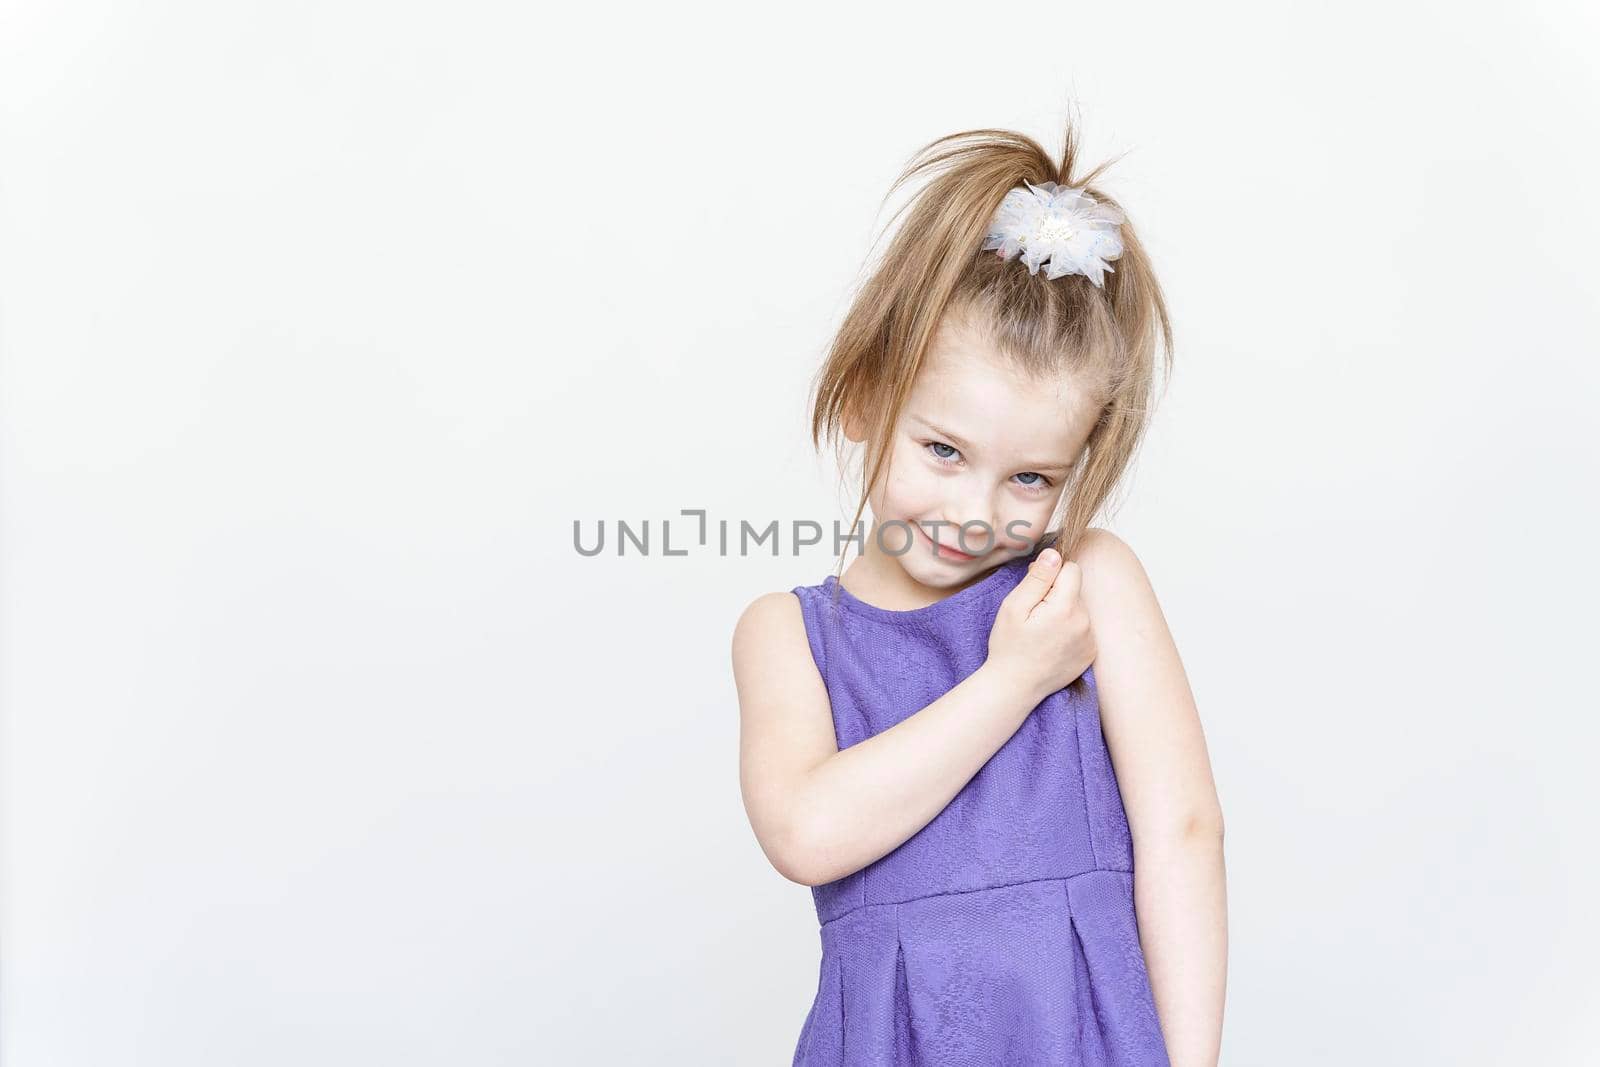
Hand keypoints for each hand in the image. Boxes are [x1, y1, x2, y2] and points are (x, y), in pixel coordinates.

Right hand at [983, 548, 1096, 703]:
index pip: (1071, 569)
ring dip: (1064, 612)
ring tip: (1043, 632)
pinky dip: (1071, 630)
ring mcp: (1091, 639)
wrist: (1015, 686)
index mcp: (1066, 607)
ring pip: (1080, 608)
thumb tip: (1055, 554)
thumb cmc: (1009, 646)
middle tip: (1034, 615)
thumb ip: (1037, 578)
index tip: (1035, 590)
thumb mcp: (1014, 607)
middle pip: (1076, 589)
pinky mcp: (1092, 652)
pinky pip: (1084, 627)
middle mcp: (1085, 622)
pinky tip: (1053, 643)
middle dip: (1057, 595)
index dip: (1051, 574)